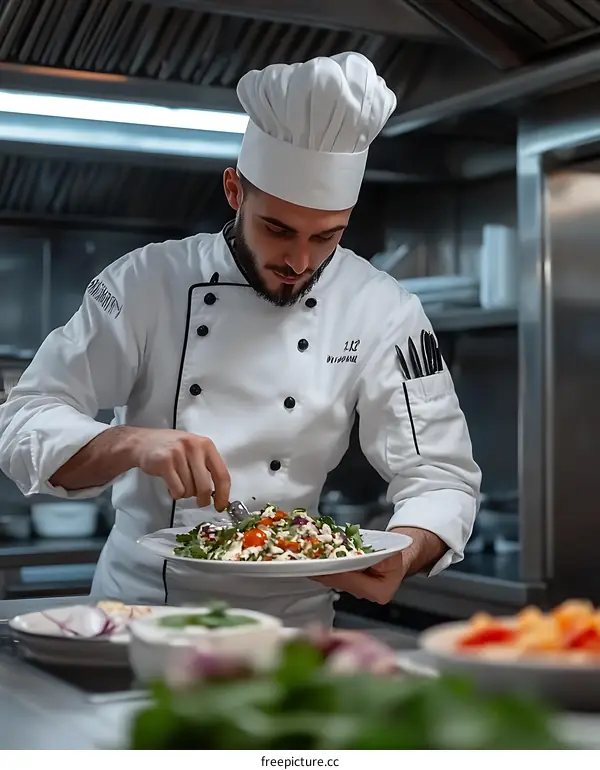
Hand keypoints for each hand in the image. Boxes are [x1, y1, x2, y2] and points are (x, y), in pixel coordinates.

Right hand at [132, 429, 230, 509]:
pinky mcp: (164, 463)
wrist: (143, 442)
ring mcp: (178, 454)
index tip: (221, 505)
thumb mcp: (195, 449)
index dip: (223, 494)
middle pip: (205, 486)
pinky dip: (175, 493)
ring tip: (178, 482)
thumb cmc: (172, 448)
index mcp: (206, 445)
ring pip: (189, 490)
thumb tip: (219, 493)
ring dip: (185, 493)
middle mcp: (194, 447)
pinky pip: (177, 490)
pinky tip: (170, 483)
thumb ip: (207, 466)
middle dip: (203, 499)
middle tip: (200, 502)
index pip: (222, 474)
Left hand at [312, 527, 446, 604]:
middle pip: (339, 581)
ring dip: (319, 568)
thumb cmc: (396, 555)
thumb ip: (381, 559)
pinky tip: (311, 558)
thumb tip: (367, 559)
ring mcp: (354, 589)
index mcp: (379, 592)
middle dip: (322, 570)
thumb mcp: (393, 553)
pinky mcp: (347, 582)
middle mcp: (365, 594)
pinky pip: (332, 574)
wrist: (399, 555)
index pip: (352, 580)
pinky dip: (322, 566)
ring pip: (333, 578)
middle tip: (306, 560)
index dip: (336, 571)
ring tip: (305, 557)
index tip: (322, 563)